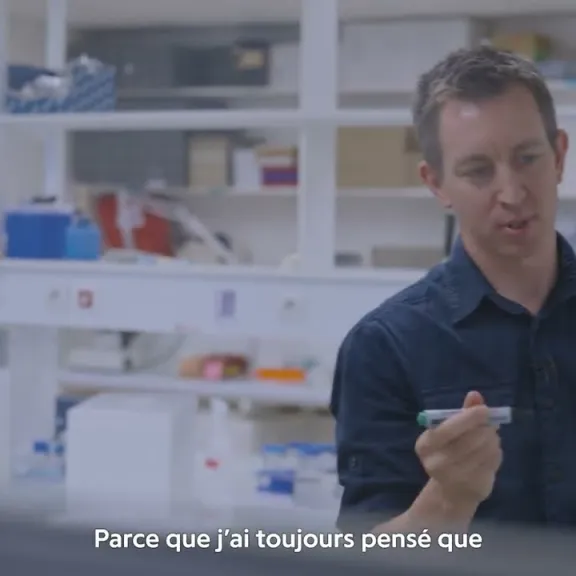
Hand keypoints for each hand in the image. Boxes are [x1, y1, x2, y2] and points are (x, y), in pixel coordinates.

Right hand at [415, 391, 502, 507]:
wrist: (452, 489)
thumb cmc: (450, 451)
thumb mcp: (452, 430)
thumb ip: (463, 411)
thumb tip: (475, 394)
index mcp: (425, 445)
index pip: (448, 429)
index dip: (468, 418)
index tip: (484, 410)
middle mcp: (435, 463)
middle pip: (468, 441)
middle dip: (485, 429)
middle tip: (492, 424)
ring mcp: (455, 478)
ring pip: (483, 452)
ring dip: (492, 441)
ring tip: (491, 438)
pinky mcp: (473, 487)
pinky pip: (491, 464)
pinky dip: (496, 454)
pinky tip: (491, 452)